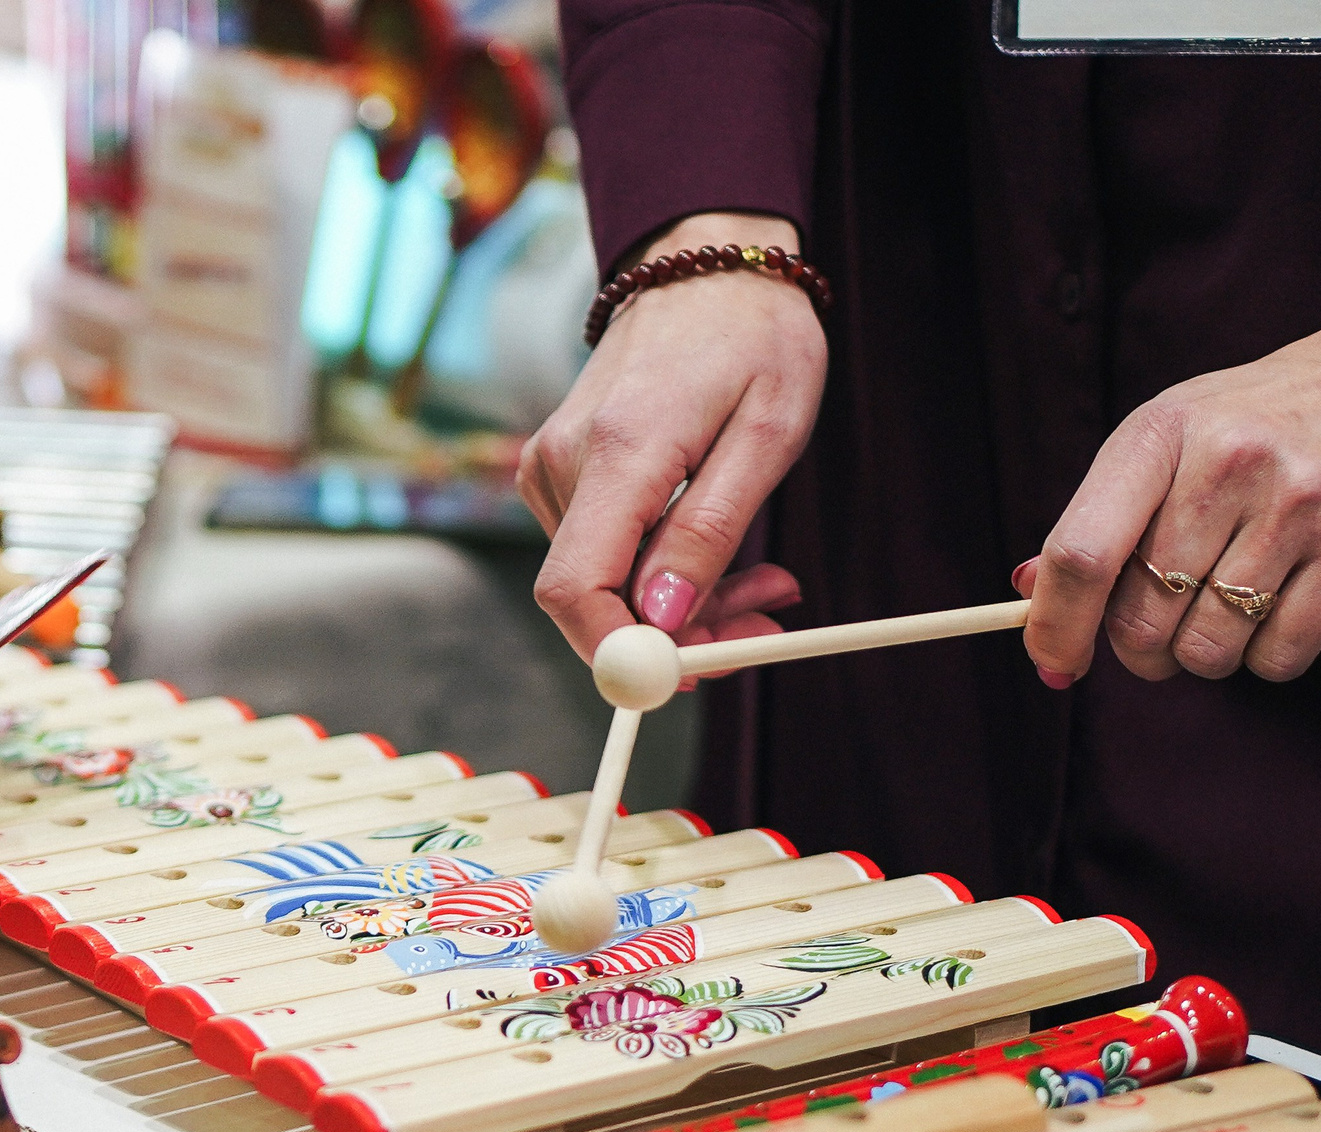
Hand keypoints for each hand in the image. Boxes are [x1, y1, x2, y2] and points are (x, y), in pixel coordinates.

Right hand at [521, 212, 826, 671]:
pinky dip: (660, 568)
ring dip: (684, 600)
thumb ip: (709, 529)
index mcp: (619, 449)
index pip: (576, 585)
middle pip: (596, 596)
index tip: (687, 676)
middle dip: (680, 632)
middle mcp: (565, 460)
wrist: (704, 266)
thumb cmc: (751, 338)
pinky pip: (603, 552)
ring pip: (605, 581)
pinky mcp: (556, 472)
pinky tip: (711, 544)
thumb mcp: (767, 433)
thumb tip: (665, 618)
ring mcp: (551, 466)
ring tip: (762, 574)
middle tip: (769, 625)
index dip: (620, 652)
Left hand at [1028, 225, 1320, 684]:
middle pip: (1141, 619)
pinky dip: (1265, 658)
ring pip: (1208, 648)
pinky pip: (1279, 658)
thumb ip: (1100, 516)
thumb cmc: (1262, 417)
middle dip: (1138, 648)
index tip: (1053, 661)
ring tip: (1224, 608)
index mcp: (1160, 433)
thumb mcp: (1171, 436)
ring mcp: (1300, 504)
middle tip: (1159, 627)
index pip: (1082, 553)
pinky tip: (1276, 610)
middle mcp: (1228, 463)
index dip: (1054, 626)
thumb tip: (1029, 598)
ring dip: (1203, 655)